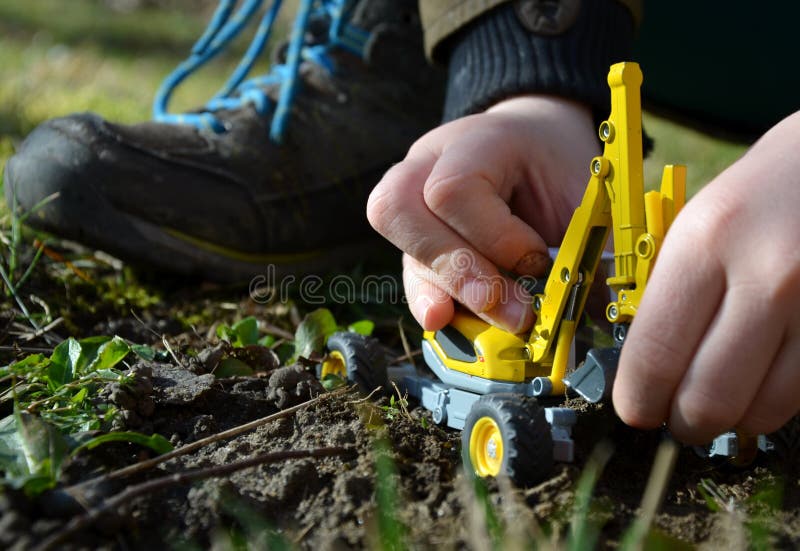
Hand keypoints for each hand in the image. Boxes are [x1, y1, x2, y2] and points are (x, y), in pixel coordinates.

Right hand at [367, 95, 598, 332]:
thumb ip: (584, 241)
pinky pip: (408, 272)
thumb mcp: (583, 191)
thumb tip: (597, 308)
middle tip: (502, 305)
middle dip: (452, 268)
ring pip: (397, 244)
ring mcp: (411, 198)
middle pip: (397, 209)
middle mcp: (427, 164)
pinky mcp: (413, 237)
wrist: (537, 145)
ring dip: (440, 289)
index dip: (493, 237)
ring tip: (486, 318)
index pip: (453, 189)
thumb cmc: (559, 167)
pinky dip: (430, 300)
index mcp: (476, 141)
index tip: (537, 261)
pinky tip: (452, 320)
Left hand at [614, 111, 799, 443]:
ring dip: (730, 419)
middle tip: (676, 417)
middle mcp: (767, 276)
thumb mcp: (700, 221)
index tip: (634, 408)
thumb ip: (670, 291)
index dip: (637, 397)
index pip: (656, 352)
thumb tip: (642, 366)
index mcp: (707, 242)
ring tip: (719, 398)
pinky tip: (759, 380)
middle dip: (682, 421)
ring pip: (761, 411)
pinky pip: (798, 396)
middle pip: (707, 396)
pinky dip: (772, 402)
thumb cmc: (762, 192)